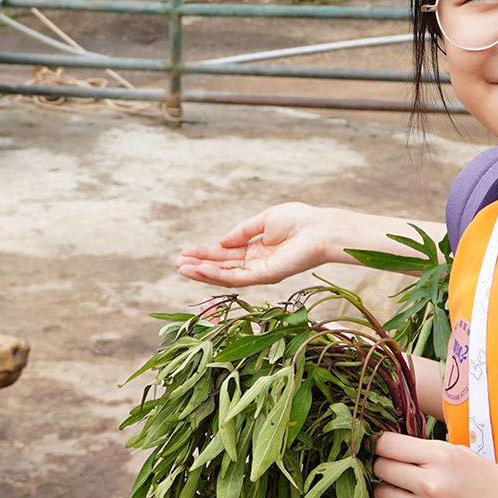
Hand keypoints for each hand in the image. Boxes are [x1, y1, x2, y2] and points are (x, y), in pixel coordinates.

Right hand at [172, 203, 376, 287]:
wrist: (320, 229)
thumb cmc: (299, 221)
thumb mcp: (264, 220)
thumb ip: (241, 232)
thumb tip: (220, 242)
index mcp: (257, 249)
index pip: (226, 254)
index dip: (206, 253)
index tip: (185, 252)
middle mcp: (257, 263)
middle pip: (222, 267)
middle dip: (199, 265)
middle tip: (177, 263)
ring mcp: (260, 271)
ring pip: (225, 276)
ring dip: (202, 272)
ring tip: (181, 268)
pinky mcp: (265, 276)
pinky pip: (236, 278)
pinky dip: (216, 275)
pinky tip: (199, 270)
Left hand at [373, 431, 497, 497]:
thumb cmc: (497, 490)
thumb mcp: (468, 457)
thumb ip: (433, 452)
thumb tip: (397, 446)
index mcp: (442, 457)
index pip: (387, 444)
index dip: (382, 444)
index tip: (384, 447)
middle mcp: (429, 484)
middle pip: (380, 468)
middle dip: (384, 466)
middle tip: (397, 469)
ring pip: (382, 495)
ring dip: (392, 491)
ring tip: (412, 493)